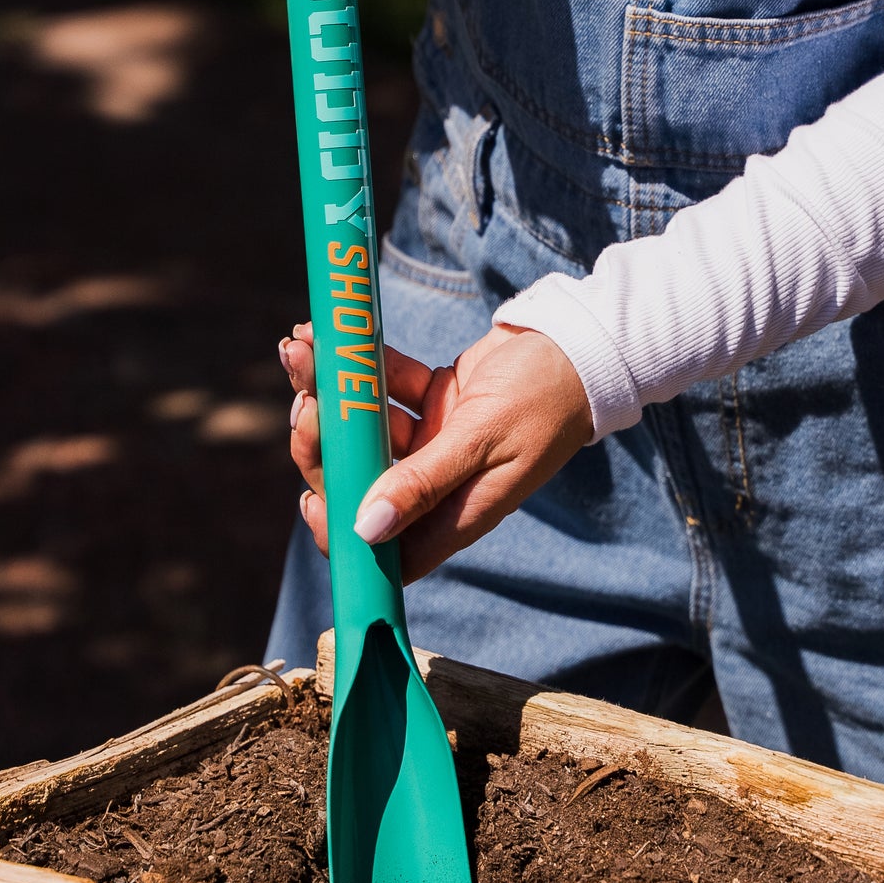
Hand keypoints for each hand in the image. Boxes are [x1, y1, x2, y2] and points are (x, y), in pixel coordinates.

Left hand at [280, 320, 592, 583]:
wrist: (582, 343)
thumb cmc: (545, 398)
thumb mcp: (483, 440)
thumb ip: (423, 483)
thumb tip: (365, 530)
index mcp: (456, 512)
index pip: (387, 548)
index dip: (344, 533)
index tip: (312, 498)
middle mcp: (439, 483)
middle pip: (362, 481)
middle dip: (324, 445)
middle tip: (306, 403)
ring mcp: (434, 440)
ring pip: (365, 429)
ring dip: (330, 393)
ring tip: (301, 350)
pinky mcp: (435, 400)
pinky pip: (385, 386)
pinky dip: (359, 364)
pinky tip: (323, 334)